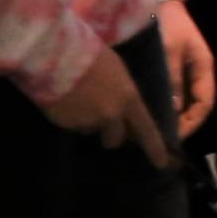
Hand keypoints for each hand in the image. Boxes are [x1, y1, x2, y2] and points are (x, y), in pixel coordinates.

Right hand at [38, 45, 177, 167]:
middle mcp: (110, 116)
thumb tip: (123, 110)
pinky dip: (70, 117)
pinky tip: (65, 99)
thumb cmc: (91, 53)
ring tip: (78, 99)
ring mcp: (87, 122)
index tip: (161, 164)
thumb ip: (124, 93)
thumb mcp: (118, 71)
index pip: (146, 130)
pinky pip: (72, 125)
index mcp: (128, 100)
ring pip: (90, 130)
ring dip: (88, 122)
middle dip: (110, 133)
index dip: (154, 148)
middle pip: (115, 138)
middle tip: (103, 118)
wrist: (55, 54)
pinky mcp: (65, 124)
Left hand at [157, 0, 216, 142]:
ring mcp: (180, 71)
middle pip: (192, 107)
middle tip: (156, 138)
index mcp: (203, 67)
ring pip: (177, 101)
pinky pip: (165, 92)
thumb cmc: (165, 21)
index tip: (173, 137)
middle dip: (177, 124)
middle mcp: (194, 73)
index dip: (192, 123)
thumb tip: (171, 110)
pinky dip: (156, 104)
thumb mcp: (169, 50)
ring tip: (146, 128)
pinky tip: (141, 111)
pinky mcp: (165, 68)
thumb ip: (171, 79)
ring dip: (165, 116)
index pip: (204, 104)